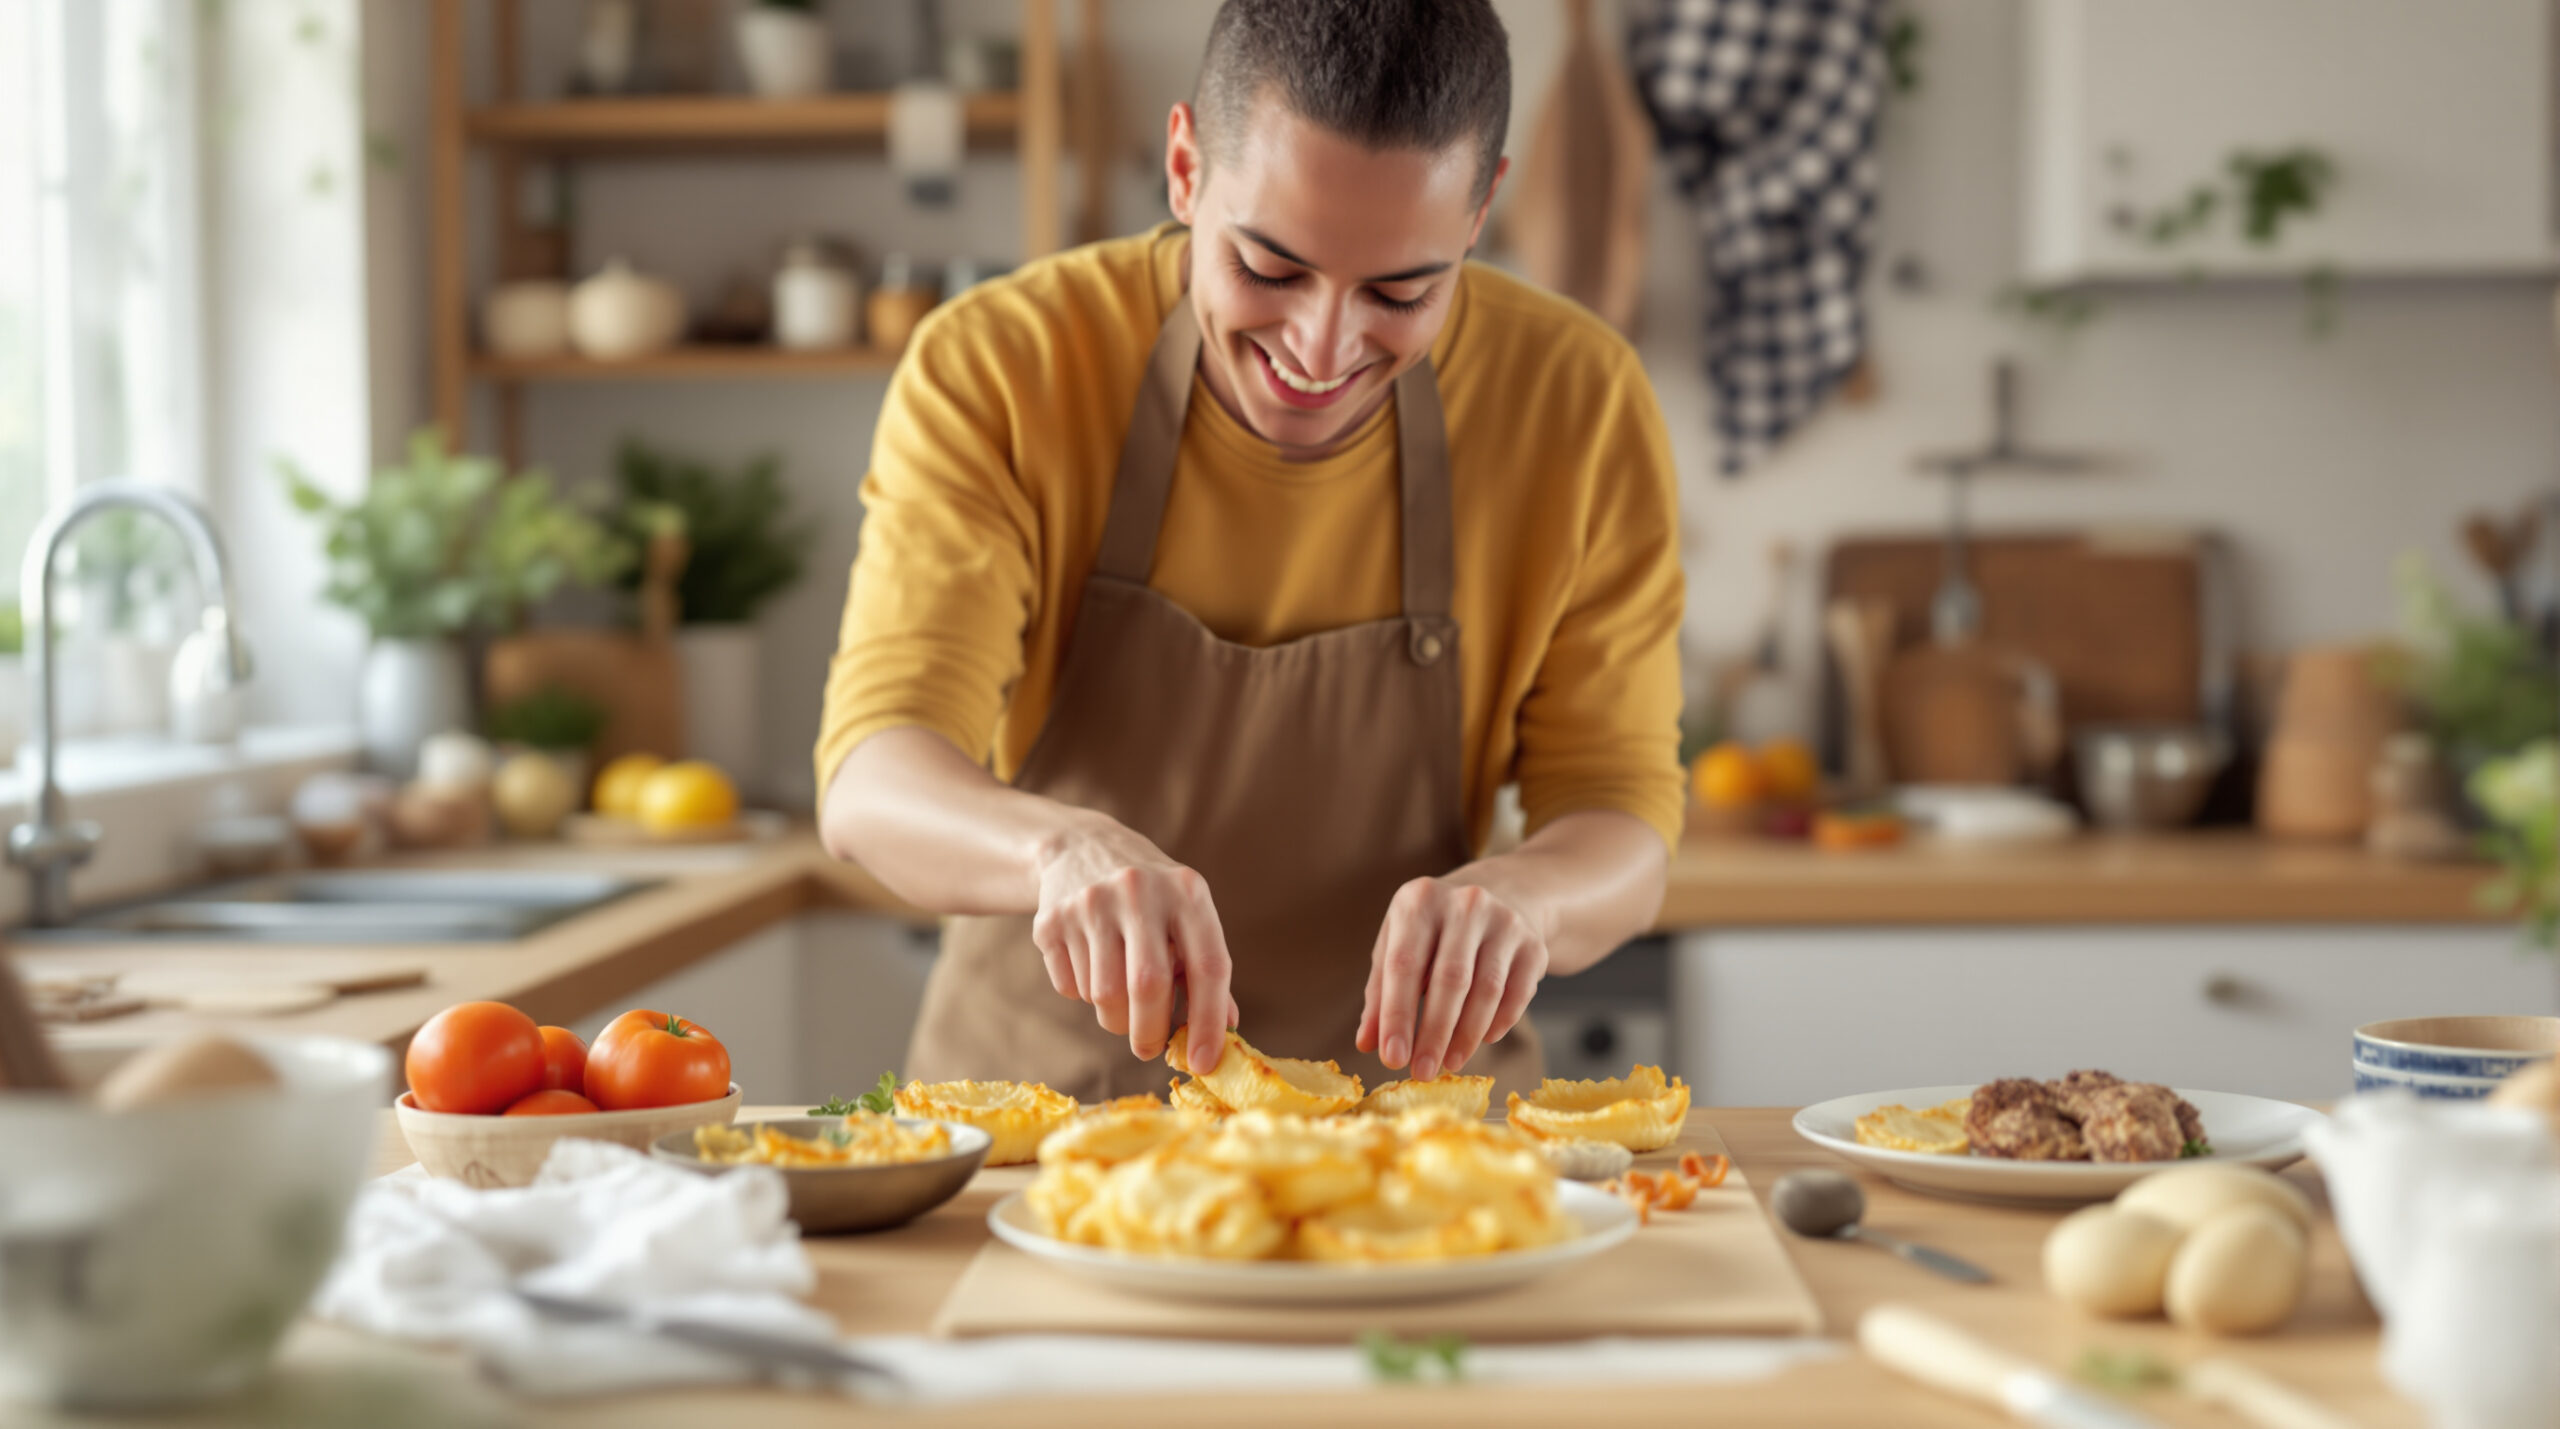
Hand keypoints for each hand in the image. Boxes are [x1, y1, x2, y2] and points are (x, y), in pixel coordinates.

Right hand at [1030, 817, 1236, 1066]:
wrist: (1081, 847)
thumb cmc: (1150, 898)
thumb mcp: (1187, 917)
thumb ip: (1205, 971)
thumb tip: (1225, 1031)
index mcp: (1187, 891)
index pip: (1208, 966)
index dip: (1208, 1022)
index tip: (1205, 1062)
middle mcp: (1139, 890)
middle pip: (1147, 988)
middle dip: (1150, 1032)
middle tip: (1150, 1048)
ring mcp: (1089, 902)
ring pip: (1104, 996)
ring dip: (1114, 1017)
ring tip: (1119, 997)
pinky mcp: (1050, 919)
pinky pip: (1070, 988)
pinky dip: (1083, 994)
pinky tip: (1089, 964)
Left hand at [1357, 876, 1548, 1082]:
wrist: (1501, 896)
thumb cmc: (1435, 932)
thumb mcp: (1399, 947)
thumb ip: (1380, 993)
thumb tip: (1366, 1043)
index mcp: (1419, 900)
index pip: (1404, 965)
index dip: (1397, 1015)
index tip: (1391, 1058)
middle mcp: (1465, 904)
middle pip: (1450, 979)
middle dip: (1434, 1033)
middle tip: (1421, 1072)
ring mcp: (1505, 921)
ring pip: (1486, 990)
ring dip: (1467, 1035)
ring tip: (1449, 1064)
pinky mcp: (1534, 944)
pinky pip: (1517, 994)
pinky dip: (1499, 1023)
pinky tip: (1483, 1041)